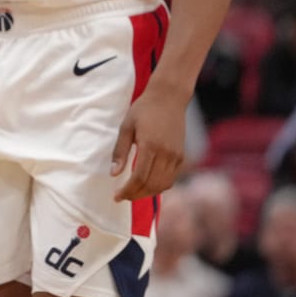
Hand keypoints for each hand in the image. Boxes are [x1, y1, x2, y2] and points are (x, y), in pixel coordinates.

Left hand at [113, 77, 186, 200]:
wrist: (169, 98)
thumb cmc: (143, 110)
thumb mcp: (126, 127)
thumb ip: (120, 151)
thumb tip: (113, 174)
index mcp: (150, 146)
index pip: (139, 178)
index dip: (128, 190)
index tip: (116, 196)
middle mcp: (167, 154)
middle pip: (152, 185)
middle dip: (136, 195)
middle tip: (122, 197)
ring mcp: (177, 156)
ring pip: (163, 184)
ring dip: (147, 193)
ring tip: (132, 193)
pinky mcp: (182, 156)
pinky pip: (171, 178)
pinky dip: (159, 186)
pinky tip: (147, 184)